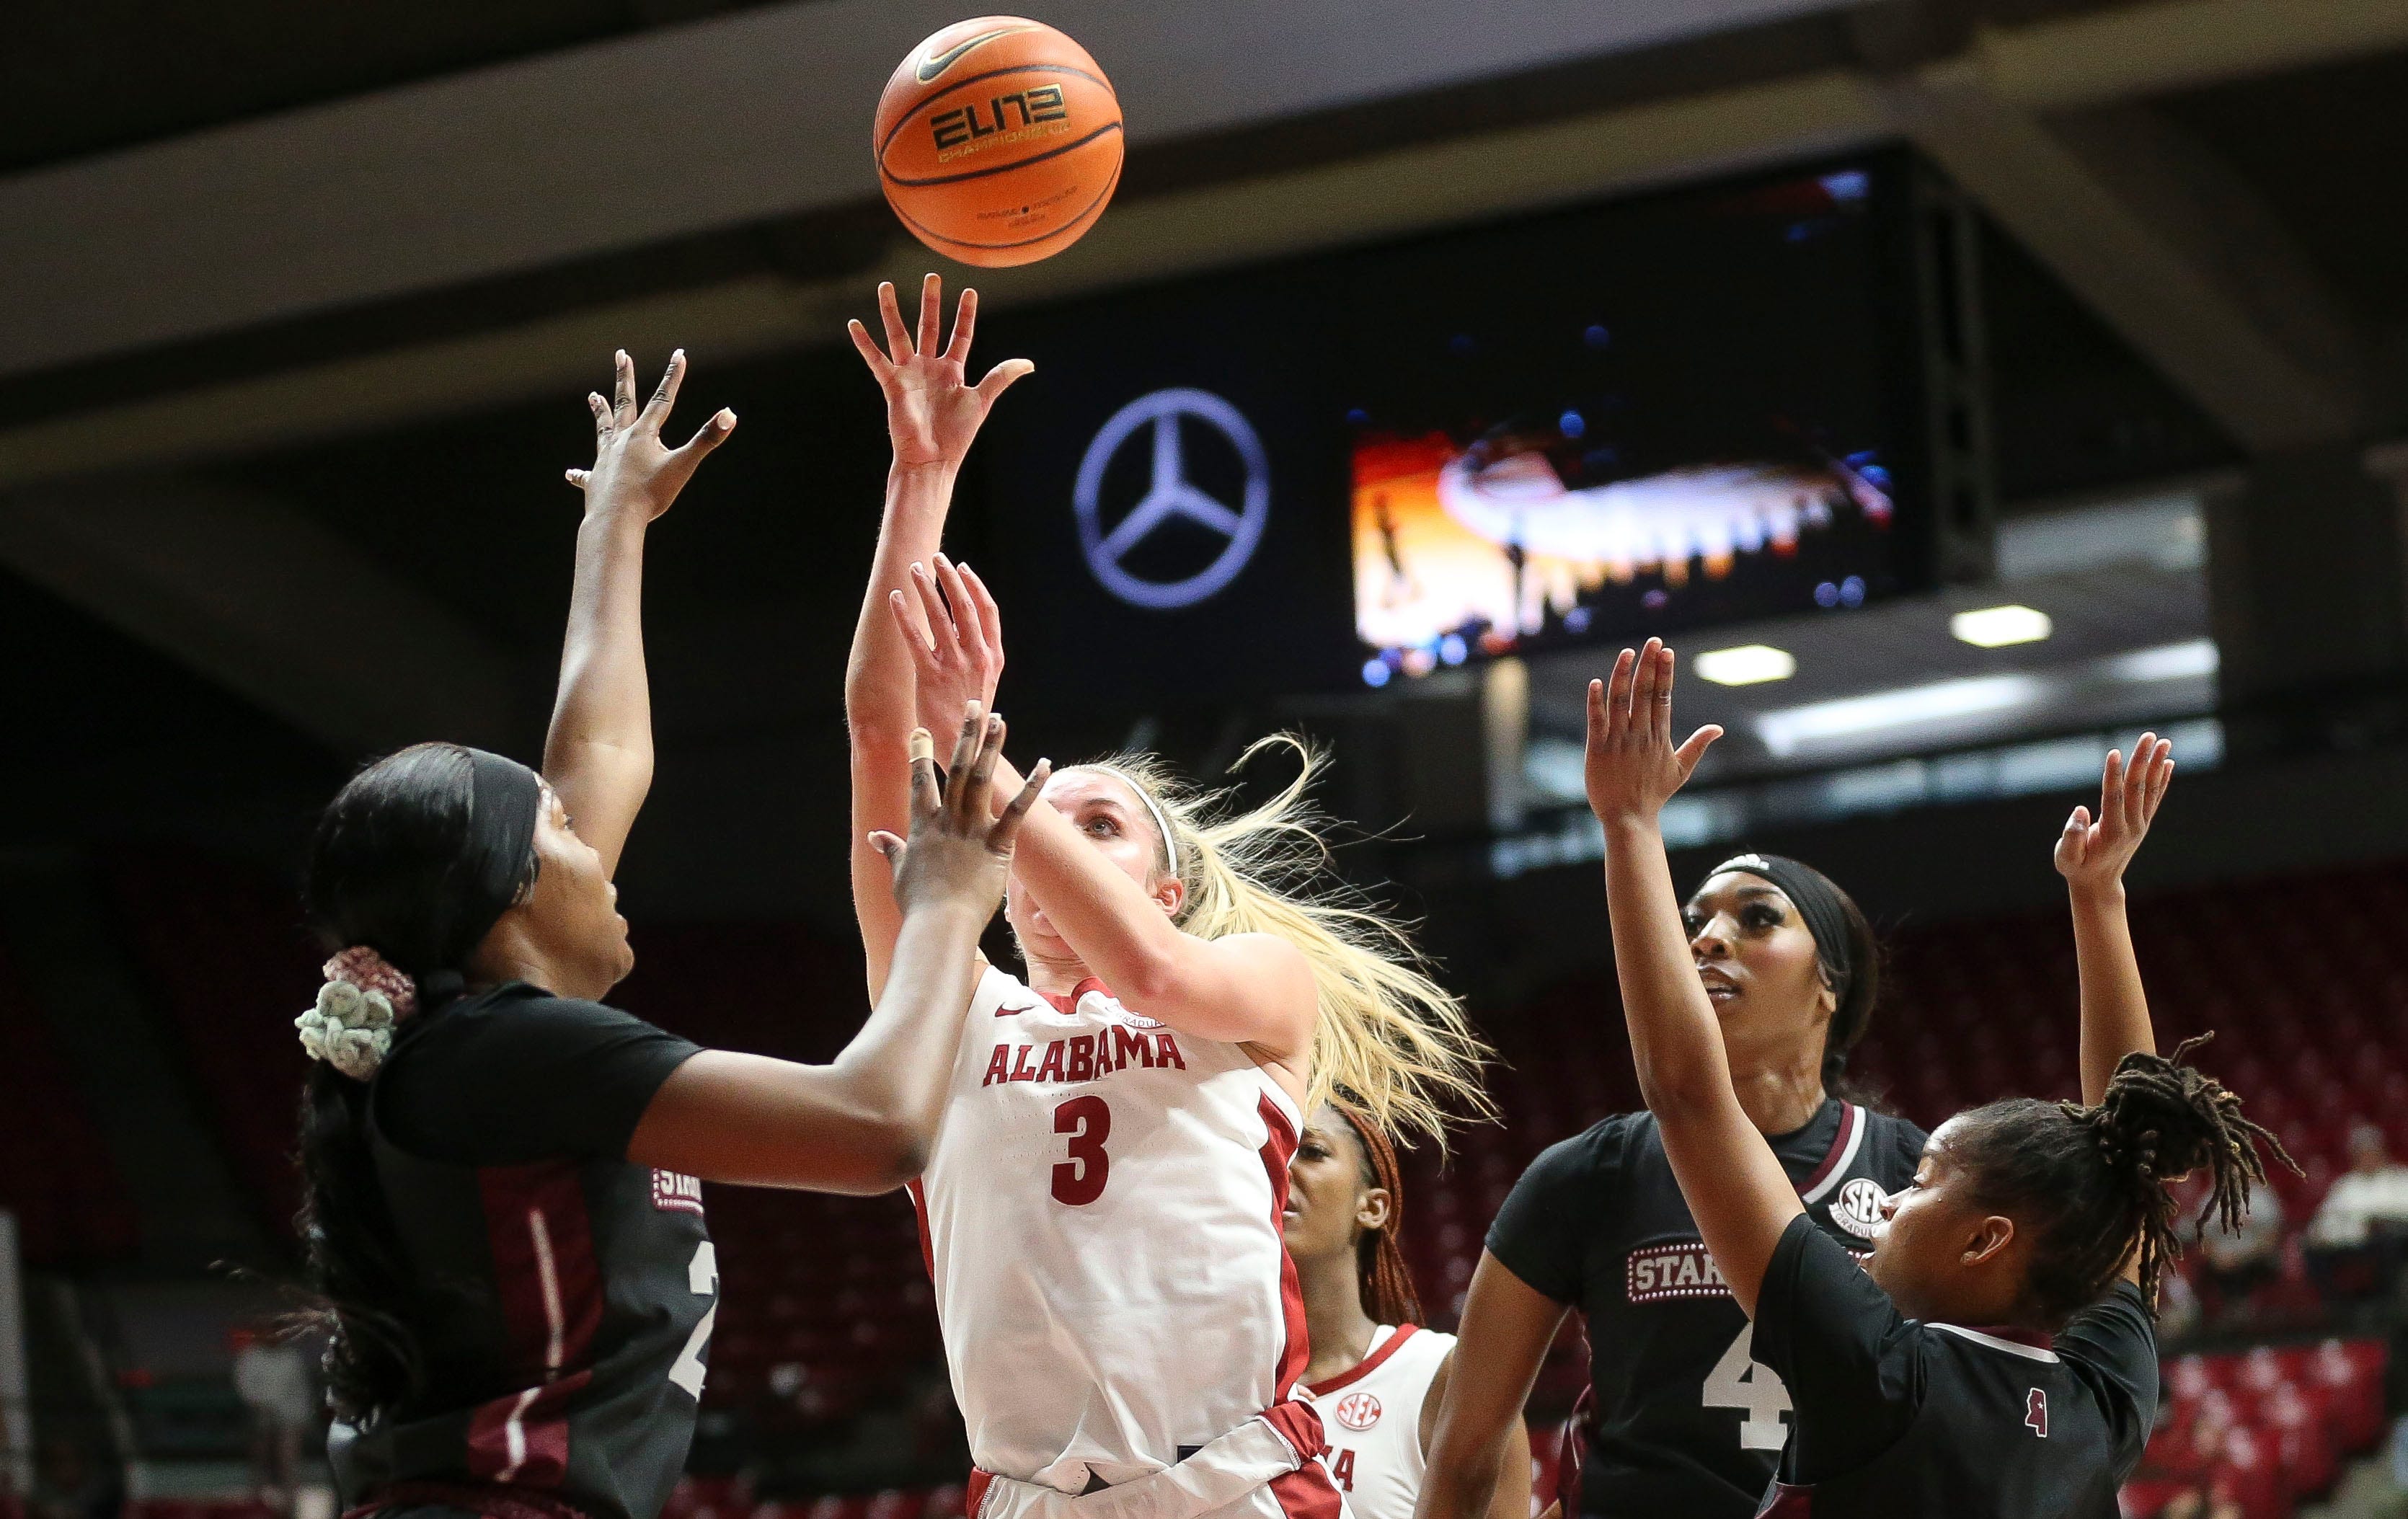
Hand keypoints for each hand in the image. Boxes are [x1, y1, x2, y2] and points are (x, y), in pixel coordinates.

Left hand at [566, 349, 735, 518]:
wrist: (616, 520)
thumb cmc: (650, 494)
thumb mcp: (683, 465)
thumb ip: (707, 439)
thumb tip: (730, 414)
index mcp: (642, 434)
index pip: (662, 399)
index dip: (673, 376)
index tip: (679, 354)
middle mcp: (621, 440)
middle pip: (624, 403)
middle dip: (624, 378)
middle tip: (621, 355)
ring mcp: (605, 458)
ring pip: (603, 429)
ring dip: (600, 412)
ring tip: (593, 397)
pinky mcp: (595, 480)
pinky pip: (586, 474)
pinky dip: (580, 474)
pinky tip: (571, 474)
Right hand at [849, 274, 1033, 469]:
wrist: (932, 459)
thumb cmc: (957, 435)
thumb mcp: (982, 400)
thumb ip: (1001, 377)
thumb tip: (1029, 363)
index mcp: (952, 371)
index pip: (961, 335)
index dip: (966, 314)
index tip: (969, 291)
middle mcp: (929, 368)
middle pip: (929, 327)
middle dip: (931, 302)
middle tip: (931, 277)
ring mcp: (909, 374)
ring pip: (899, 335)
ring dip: (891, 311)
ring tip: (885, 286)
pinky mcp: (892, 385)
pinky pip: (876, 360)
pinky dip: (864, 343)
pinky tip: (853, 324)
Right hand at [868, 702, 1047, 915]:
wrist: (939, 924)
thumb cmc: (918, 904)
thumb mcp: (899, 873)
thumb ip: (891, 850)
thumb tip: (875, 837)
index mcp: (922, 827)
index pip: (920, 782)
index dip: (920, 754)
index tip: (922, 730)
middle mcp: (947, 821)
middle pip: (956, 769)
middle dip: (965, 735)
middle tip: (973, 706)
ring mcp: (972, 830)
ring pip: (981, 779)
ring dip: (991, 747)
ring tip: (999, 720)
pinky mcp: (997, 845)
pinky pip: (1017, 811)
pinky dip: (1032, 787)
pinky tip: (1045, 765)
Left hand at [890, 554, 1004, 732]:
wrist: (964, 747)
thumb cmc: (972, 718)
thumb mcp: (986, 684)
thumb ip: (980, 656)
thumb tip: (966, 630)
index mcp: (993, 657)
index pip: (987, 611)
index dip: (975, 586)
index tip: (962, 569)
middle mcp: (976, 656)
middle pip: (963, 606)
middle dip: (948, 578)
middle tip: (936, 558)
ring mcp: (954, 665)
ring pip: (939, 615)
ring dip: (925, 588)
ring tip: (914, 570)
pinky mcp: (930, 675)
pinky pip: (915, 637)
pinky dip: (904, 615)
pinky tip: (895, 599)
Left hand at [1584, 640, 1722, 826]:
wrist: (1629, 819)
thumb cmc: (1654, 795)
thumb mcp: (1681, 770)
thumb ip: (1697, 746)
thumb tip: (1718, 728)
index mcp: (1659, 737)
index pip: (1663, 698)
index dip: (1664, 673)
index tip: (1667, 651)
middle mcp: (1640, 735)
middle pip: (1645, 693)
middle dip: (1649, 665)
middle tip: (1653, 641)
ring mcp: (1618, 741)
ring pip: (1620, 702)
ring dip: (1623, 675)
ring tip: (1628, 652)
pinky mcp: (1597, 749)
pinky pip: (1596, 721)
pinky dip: (1595, 701)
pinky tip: (1596, 682)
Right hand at [2056, 733, 2173, 891]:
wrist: (2098, 883)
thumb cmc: (2077, 867)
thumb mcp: (2066, 857)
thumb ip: (2072, 836)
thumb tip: (2081, 811)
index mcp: (2111, 833)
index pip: (2114, 798)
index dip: (2113, 775)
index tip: (2114, 752)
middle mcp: (2132, 827)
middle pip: (2137, 788)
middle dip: (2142, 760)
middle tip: (2149, 736)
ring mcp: (2140, 824)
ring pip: (2150, 789)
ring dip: (2157, 764)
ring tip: (2164, 742)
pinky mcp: (2143, 823)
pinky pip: (2155, 798)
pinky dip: (2162, 780)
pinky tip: (2168, 763)